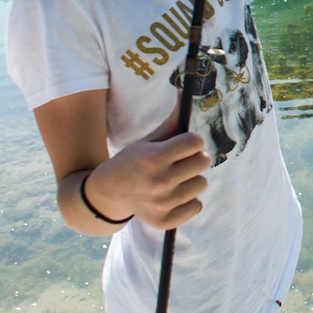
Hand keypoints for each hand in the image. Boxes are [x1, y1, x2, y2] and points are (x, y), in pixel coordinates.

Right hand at [89, 95, 210, 229]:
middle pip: (203, 161)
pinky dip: (188, 200)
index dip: (191, 140)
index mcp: (153, 157)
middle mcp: (158, 182)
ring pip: (202, 183)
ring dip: (192, 179)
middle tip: (181, 160)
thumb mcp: (149, 140)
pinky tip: (173, 195)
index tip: (184, 143)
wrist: (108, 193)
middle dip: (194, 157)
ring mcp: (162, 204)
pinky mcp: (165, 221)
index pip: (195, 141)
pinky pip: (197, 206)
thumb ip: (172, 120)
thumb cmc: (133, 160)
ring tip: (175, 178)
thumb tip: (184, 92)